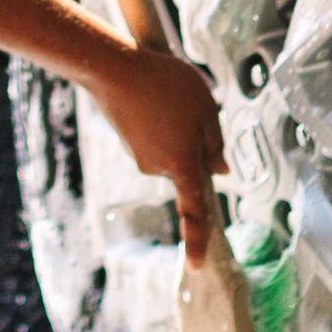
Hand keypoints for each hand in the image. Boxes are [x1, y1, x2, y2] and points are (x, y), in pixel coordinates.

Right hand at [90, 47, 225, 264]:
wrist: (112, 67)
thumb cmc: (164, 85)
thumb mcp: (206, 109)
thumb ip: (216, 143)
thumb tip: (219, 169)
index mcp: (182, 166)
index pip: (194, 211)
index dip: (197, 239)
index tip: (195, 264)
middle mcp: (157, 168)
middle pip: (186, 164)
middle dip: (194, 142)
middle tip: (193, 104)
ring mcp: (138, 154)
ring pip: (169, 147)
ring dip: (176, 126)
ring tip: (169, 92)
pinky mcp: (126, 139)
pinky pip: (153, 135)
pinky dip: (158, 118)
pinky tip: (153, 93)